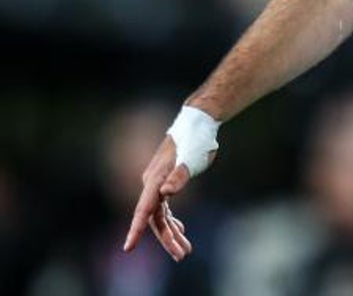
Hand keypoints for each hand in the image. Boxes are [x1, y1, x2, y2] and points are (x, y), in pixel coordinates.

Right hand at [123, 135, 196, 260]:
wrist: (198, 123)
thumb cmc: (195, 140)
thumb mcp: (191, 158)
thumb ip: (179, 175)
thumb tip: (165, 193)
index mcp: (155, 179)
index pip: (144, 209)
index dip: (136, 229)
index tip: (128, 247)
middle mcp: (153, 184)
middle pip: (155, 218)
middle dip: (167, 239)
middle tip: (182, 255)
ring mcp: (158, 184)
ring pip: (161, 216)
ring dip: (172, 233)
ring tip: (185, 250)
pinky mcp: (167, 183)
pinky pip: (165, 208)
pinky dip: (172, 220)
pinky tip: (180, 230)